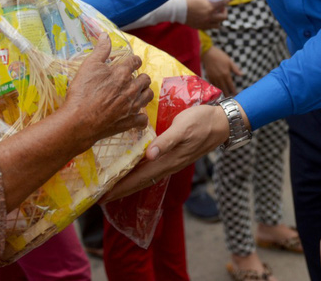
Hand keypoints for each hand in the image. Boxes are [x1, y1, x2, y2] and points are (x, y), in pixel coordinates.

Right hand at [63, 37, 152, 144]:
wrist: (79, 121)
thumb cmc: (82, 92)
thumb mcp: (89, 66)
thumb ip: (101, 50)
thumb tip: (106, 35)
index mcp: (122, 73)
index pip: (135, 61)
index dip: (133, 60)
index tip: (131, 62)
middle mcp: (131, 88)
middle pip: (145, 79)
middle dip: (140, 77)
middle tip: (132, 79)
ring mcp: (132, 106)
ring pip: (148, 96)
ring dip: (144, 93)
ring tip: (136, 93)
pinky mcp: (129, 122)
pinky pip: (143, 119)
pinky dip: (140, 116)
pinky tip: (134, 114)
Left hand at [102, 102, 227, 200]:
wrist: (221, 123)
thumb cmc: (201, 121)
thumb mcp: (183, 127)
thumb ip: (166, 141)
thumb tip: (149, 155)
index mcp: (167, 160)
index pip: (139, 178)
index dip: (121, 187)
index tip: (103, 195)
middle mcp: (167, 164)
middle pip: (140, 182)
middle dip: (120, 190)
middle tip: (99, 197)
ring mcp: (171, 162)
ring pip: (145, 178)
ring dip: (128, 185)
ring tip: (111, 189)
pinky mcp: (173, 156)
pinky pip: (152, 171)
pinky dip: (138, 175)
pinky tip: (132, 173)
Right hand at [183, 0, 227, 30]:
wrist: (176, 8)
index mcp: (210, 7)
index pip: (223, 4)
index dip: (227, 0)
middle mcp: (209, 17)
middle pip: (223, 17)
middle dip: (224, 11)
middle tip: (221, 7)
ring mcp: (204, 23)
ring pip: (218, 24)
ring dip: (218, 19)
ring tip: (214, 14)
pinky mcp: (200, 27)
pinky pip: (210, 27)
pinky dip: (211, 23)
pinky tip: (208, 18)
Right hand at [202, 45, 242, 95]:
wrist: (208, 53)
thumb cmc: (220, 56)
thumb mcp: (229, 62)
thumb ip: (235, 69)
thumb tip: (242, 74)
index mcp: (226, 74)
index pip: (230, 85)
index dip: (233, 90)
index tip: (236, 95)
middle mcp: (220, 78)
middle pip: (224, 89)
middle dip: (227, 94)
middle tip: (230, 99)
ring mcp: (214, 78)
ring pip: (218, 88)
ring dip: (221, 93)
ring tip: (224, 98)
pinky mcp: (209, 76)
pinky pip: (212, 85)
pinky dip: (215, 88)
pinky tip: (217, 91)